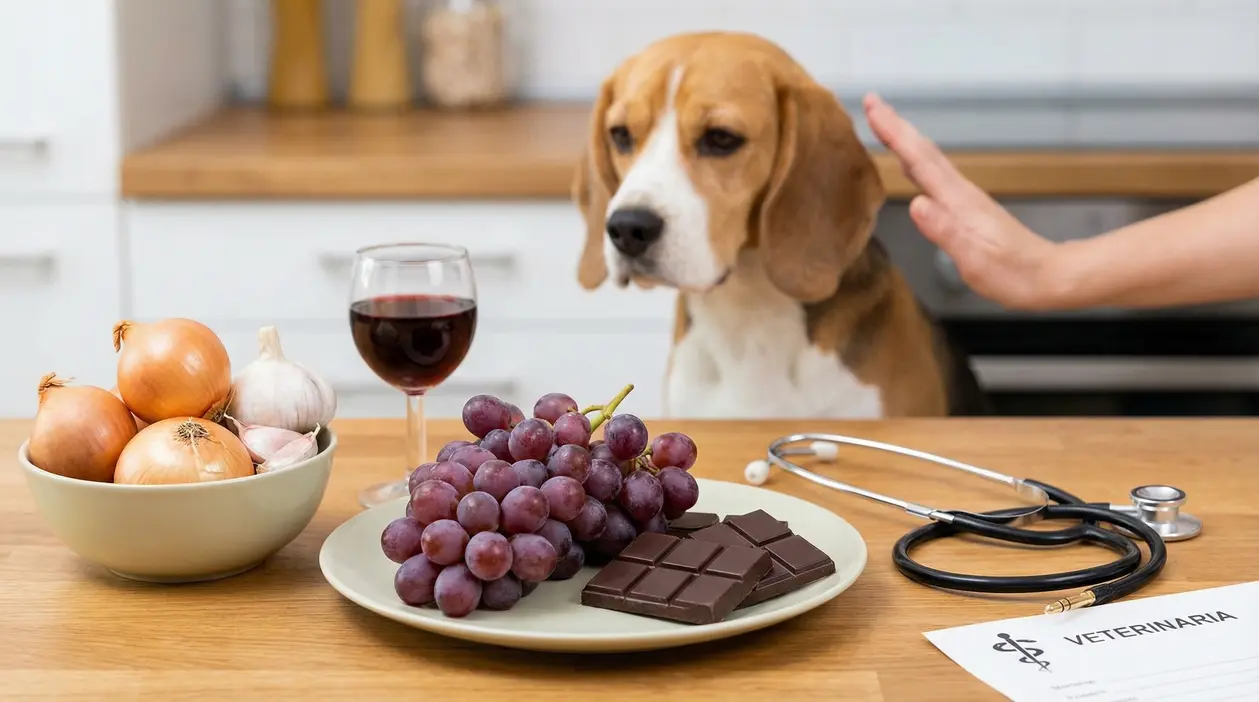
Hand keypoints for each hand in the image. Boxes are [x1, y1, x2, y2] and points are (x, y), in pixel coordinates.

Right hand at [862, 93, 1066, 309]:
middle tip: (871, 102)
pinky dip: (917, 161)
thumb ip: (945, 231)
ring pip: (929, 161)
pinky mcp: (967, 209)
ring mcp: (965, 199)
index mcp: (958, 201)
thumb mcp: (975, 259)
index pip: (920, 160)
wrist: (1048, 277)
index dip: (895, 133)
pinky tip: (909, 166)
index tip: (872, 106)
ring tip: (884, 125)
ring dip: (905, 140)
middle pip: (923, 152)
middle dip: (896, 126)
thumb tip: (916, 203)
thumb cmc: (1012, 273)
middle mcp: (961, 193)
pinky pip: (933, 176)